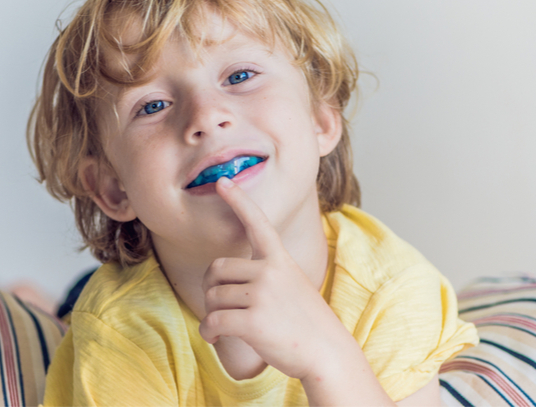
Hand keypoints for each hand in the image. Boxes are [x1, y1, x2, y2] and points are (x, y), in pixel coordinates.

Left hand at [198, 176, 345, 379]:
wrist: (328, 353)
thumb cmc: (306, 322)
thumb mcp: (293, 284)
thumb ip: (266, 274)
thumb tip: (224, 280)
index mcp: (280, 259)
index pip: (257, 222)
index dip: (239, 200)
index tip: (223, 181)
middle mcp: (270, 271)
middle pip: (216, 268)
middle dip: (210, 288)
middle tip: (218, 305)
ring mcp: (262, 295)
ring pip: (212, 297)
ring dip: (210, 314)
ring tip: (222, 326)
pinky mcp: (253, 321)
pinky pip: (213, 320)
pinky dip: (208, 331)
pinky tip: (215, 336)